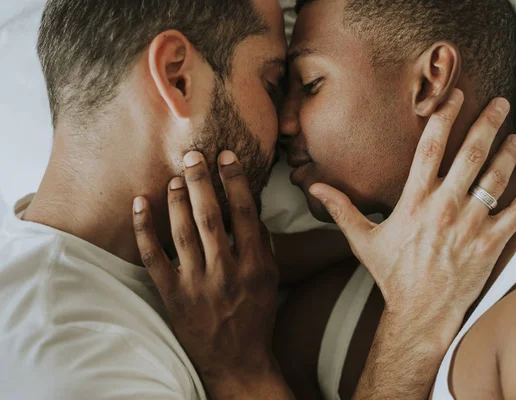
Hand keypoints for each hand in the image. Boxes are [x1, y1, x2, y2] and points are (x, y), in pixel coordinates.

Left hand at [132, 151, 288, 397]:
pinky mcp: (172, 296)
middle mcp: (226, 271)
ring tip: (174, 178)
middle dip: (200, 181)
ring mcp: (196, 284)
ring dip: (176, 200)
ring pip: (182, 232)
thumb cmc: (257, 316)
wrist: (237, 362)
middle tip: (192, 156)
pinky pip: (153, 258)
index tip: (225, 156)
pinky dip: (144, 229)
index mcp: (254, 265)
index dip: (234, 180)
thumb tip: (248, 207)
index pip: (244, 212)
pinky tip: (140, 204)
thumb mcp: (269, 279)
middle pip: (210, 216)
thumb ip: (260, 244)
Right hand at [309, 89, 515, 338]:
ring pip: (496, 179)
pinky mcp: (490, 244)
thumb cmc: (392, 274)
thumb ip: (341, 209)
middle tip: (499, 103)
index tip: (454, 96)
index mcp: (414, 201)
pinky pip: (515, 214)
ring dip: (509, 153)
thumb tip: (313, 188)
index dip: (443, 117)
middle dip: (488, 124)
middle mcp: (444, 208)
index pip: (430, 148)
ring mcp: (470, 226)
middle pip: (471, 155)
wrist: (420, 312)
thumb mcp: (362, 240)